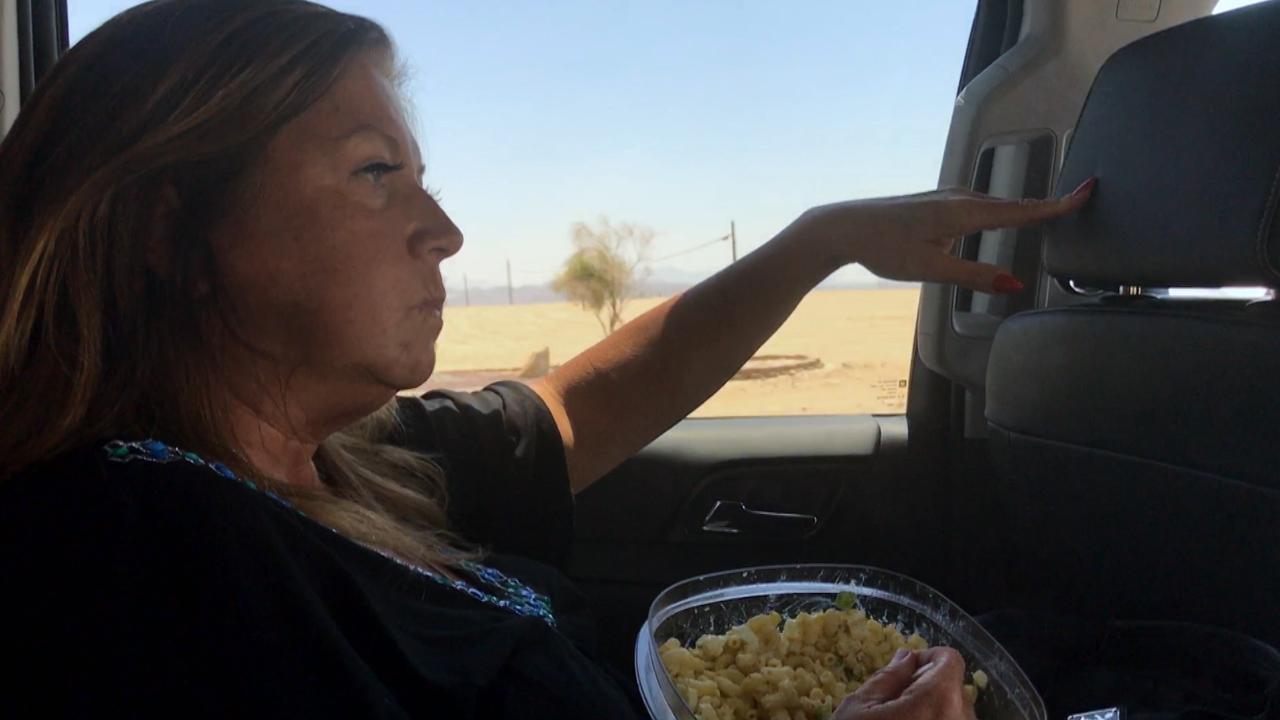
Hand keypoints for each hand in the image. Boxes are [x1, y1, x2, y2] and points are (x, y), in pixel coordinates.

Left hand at [788, 179, 1095, 293]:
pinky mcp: (939, 203)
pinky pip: (980, 208)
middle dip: (1048, 207)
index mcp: (964, 211)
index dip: (1057, 205)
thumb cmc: (884, 247)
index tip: (1089, 191)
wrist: (845, 227)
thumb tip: (1013, 283)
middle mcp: (961, 198)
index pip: (1021, 211)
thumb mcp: (931, 268)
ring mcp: (949, 198)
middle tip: (1084, 204)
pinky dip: (1001, 213)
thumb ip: (974, 275)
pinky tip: (1008, 220)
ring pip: (996, 207)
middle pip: (1014, 206)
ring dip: (1024, 211)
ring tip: (1058, 213)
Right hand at [831, 647, 978, 719]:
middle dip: (928, 686)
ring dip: (934, 709)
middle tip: (898, 701)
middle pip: (953, 686)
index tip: (904, 674)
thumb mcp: (859, 708)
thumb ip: (887, 678)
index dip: (925, 660)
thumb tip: (906, 658)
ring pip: (955, 711)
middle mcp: (962, 718)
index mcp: (939, 699)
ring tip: (904, 719)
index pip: (949, 659)